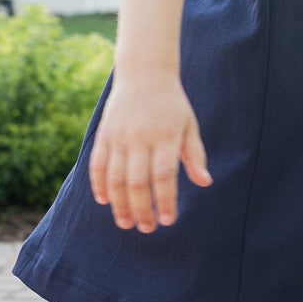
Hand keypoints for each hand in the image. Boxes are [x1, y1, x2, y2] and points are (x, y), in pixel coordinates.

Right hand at [90, 70, 211, 232]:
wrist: (144, 72)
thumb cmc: (172, 104)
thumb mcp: (189, 125)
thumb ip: (195, 155)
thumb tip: (205, 183)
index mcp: (165, 136)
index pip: (164, 176)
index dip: (165, 201)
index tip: (168, 220)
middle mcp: (140, 137)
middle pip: (137, 182)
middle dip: (141, 210)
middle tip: (146, 228)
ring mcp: (119, 136)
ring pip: (115, 178)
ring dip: (119, 204)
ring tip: (126, 223)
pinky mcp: (104, 134)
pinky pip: (97, 164)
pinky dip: (99, 184)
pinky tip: (104, 201)